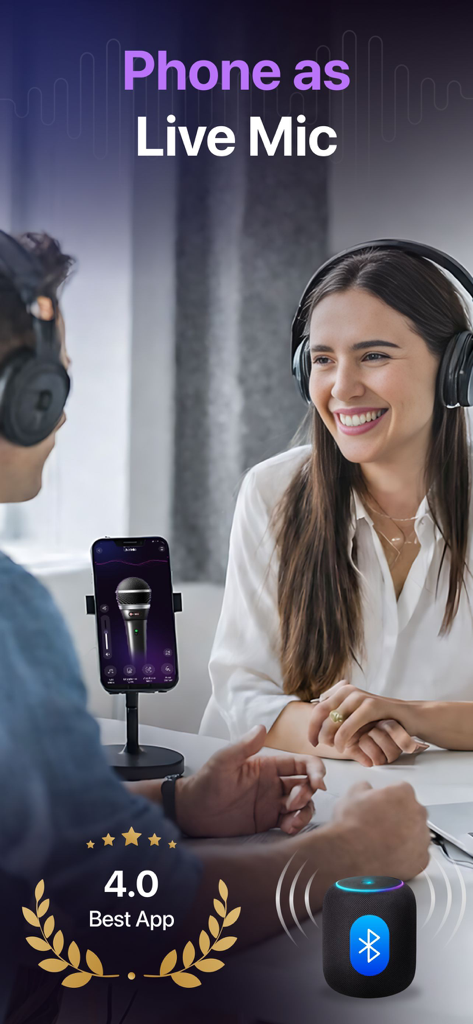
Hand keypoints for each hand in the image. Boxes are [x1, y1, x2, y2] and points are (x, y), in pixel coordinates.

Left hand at [174, 724, 325, 837]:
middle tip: (294, 802)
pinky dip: (295, 824)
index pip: (300, 764)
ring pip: (302, 805)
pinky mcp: (268, 821)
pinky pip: (290, 821)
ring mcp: (272, 802)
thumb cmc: (206, 782)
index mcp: (267, 765)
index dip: (315, 770)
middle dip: (309, 792)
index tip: (318, 782)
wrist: (192, 812)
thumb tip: (263, 727)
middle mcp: (274, 783)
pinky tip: (287, 828)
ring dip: (304, 811)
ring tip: (291, 820)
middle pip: (306, 784)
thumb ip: (244, 746)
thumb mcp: (224, 761)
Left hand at [309, 681, 427, 766]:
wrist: (407, 717)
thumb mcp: (355, 717)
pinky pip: (348, 725)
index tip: (313, 741)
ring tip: (335, 748)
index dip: (312, 726)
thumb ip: (337, 718)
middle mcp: (348, 690)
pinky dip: (342, 739)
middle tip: (322, 747)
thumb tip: (315, 727)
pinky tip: (343, 748)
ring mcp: (360, 696)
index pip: (317, 708)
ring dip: (329, 737)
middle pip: (321, 712)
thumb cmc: (379, 721)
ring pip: (333, 720)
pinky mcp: (371, 705)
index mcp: (342, 691)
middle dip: (318, 733)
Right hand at [326, 780, 429, 878]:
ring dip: (405, 836)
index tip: (381, 805)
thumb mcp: (351, 796)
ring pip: (417, 833)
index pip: (401, 790)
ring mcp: (422, 838)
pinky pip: (417, 854)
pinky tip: (391, 856)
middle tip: (382, 825)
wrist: (351, 858)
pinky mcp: (421, 860)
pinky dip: (407, 856)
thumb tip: (366, 790)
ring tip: (384, 844)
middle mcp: (417, 813)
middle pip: (412, 811)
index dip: (388, 798)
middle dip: (400, 816)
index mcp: (403, 794)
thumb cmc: (352, 827)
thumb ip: (364, 788)